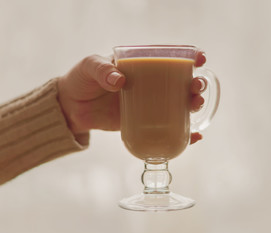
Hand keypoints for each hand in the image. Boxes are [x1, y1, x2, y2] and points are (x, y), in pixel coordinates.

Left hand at [57, 51, 206, 143]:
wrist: (70, 106)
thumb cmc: (81, 79)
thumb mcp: (90, 67)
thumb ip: (102, 70)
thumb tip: (119, 81)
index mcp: (140, 65)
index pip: (169, 58)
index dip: (189, 57)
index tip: (200, 59)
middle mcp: (149, 84)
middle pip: (180, 83)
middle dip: (195, 84)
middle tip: (196, 88)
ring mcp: (147, 104)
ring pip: (177, 105)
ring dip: (192, 105)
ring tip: (195, 106)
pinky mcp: (142, 122)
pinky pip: (165, 127)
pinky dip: (182, 133)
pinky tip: (194, 137)